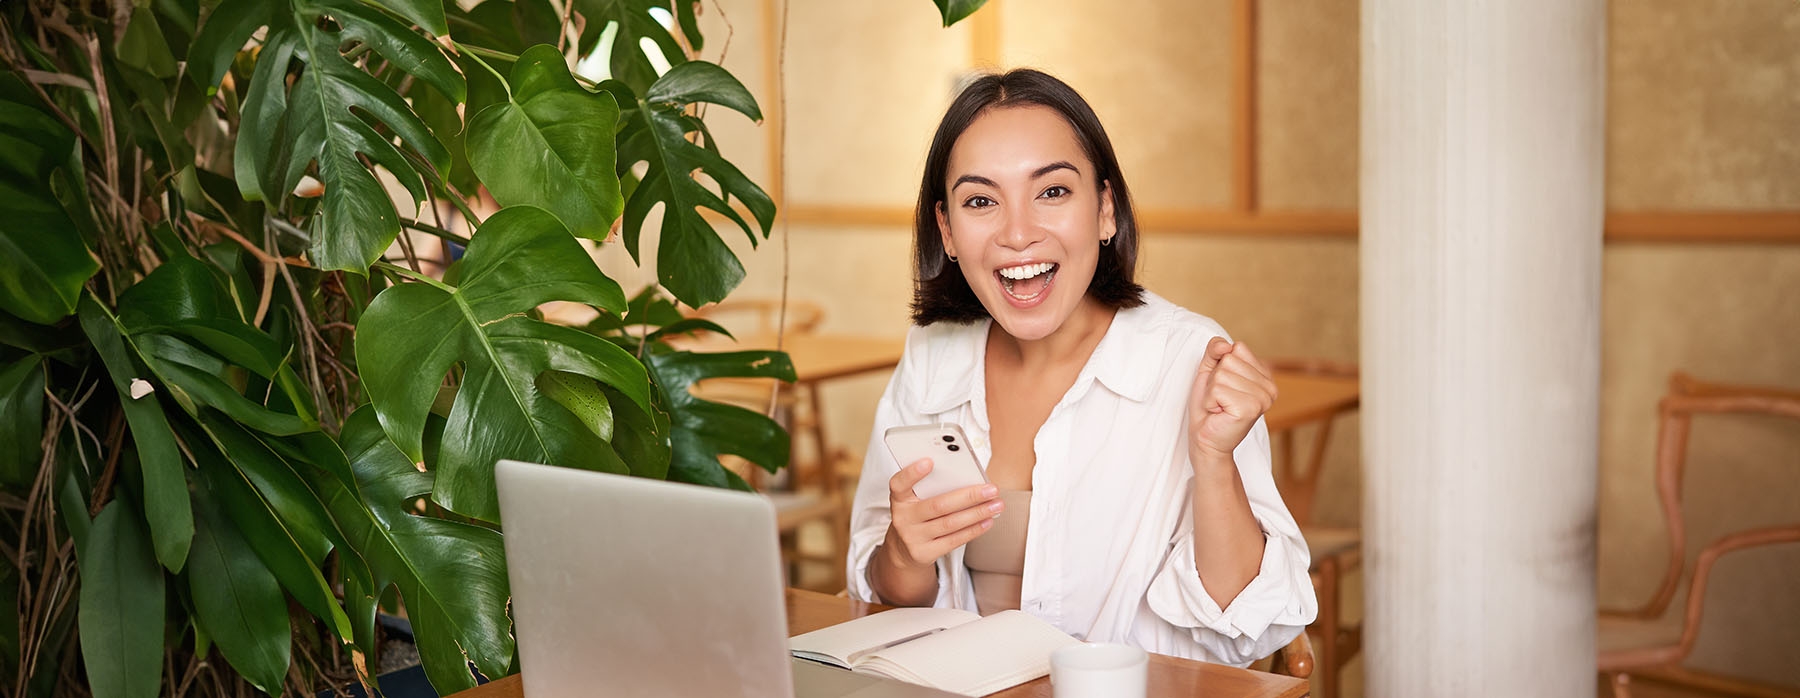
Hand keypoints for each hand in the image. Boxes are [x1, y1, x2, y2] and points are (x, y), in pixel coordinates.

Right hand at [881, 459, 1002, 569]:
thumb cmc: (918, 515)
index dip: (912, 473)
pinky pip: (953, 540)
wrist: (904, 549)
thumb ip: (933, 487)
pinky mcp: (924, 553)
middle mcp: (903, 518)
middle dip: (969, 496)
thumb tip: (970, 479)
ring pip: (950, 523)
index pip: (899, 483)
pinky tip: (987, 521)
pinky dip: (973, 530)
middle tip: (991, 489)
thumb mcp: (916, 499)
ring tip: (996, 505)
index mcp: (899, 498)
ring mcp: (912, 537)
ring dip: (977, 513)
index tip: (929, 461)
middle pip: (938, 505)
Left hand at [1187, 337, 1277, 463]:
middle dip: (1215, 380)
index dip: (1220, 366)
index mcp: (1266, 375)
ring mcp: (1262, 398)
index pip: (1237, 348)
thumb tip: (1226, 345)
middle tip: (1219, 400)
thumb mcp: (1210, 371)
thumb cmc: (1209, 407)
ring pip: (1222, 374)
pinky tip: (1218, 413)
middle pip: (1229, 360)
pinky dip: (1210, 401)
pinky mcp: (1249, 409)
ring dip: (1211, 392)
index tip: (1223, 387)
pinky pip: (1217, 389)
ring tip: (1219, 407)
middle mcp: (1270, 387)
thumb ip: (1216, 350)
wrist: (1206, 439)